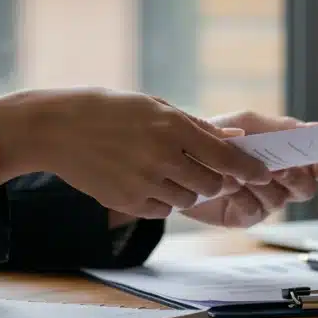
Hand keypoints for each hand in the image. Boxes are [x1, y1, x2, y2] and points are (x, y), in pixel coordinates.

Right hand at [0, 88, 271, 220]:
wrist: (56, 129)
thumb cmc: (109, 110)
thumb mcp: (156, 107)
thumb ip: (198, 126)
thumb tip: (237, 137)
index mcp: (173, 129)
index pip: (227, 157)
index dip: (249, 168)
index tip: (261, 173)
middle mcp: (163, 158)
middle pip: (213, 184)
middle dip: (217, 179)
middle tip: (209, 170)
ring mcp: (145, 184)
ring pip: (189, 199)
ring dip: (189, 189)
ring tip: (169, 169)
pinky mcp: (128, 203)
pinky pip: (164, 210)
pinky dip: (164, 200)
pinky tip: (148, 181)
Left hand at [179, 111, 317, 226]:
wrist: (178, 159)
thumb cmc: (216, 136)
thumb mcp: (248, 123)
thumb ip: (281, 128)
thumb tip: (315, 130)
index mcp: (288, 155)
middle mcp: (282, 180)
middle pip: (307, 186)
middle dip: (297, 175)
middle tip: (281, 167)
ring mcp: (265, 200)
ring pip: (283, 198)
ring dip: (263, 183)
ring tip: (243, 172)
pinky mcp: (246, 216)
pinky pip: (256, 210)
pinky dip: (243, 196)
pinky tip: (230, 187)